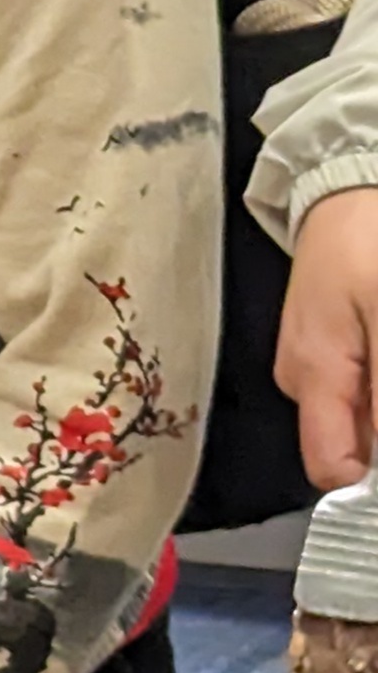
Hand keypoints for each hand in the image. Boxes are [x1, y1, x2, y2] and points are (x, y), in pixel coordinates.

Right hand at [280, 187, 377, 486]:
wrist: (344, 187)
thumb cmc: (371, 243)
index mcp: (311, 375)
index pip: (334, 470)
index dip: (376, 484)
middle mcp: (302, 380)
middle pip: (356, 446)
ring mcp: (312, 363)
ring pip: (365, 417)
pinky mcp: (326, 346)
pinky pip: (363, 388)